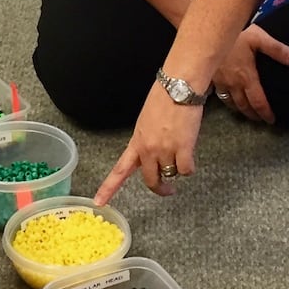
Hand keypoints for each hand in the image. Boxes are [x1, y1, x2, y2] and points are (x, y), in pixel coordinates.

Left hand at [94, 84, 203, 202]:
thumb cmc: (164, 98)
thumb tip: (154, 153)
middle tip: (168, 189)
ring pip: (171, 173)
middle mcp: (148, 149)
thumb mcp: (146, 122)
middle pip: (151, 180)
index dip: (108, 188)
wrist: (178, 86)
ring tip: (181, 148)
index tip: (99, 202)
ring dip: (177, 167)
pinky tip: (190, 154)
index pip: (119, 170)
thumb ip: (146, 140)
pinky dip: (189, 166)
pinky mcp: (182, 148)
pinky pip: (186, 170)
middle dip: (160, 187)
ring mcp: (165, 149)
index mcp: (136, 142)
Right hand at [211, 24, 288, 123]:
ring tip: (246, 112)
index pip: (257, 102)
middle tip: (260, 119)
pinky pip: (219, 94)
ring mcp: (219, 81)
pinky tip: (229, 97)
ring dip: (239, 109)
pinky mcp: (210, 76)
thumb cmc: (236, 33)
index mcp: (246, 77)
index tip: (271, 120)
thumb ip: (277, 50)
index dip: (265, 113)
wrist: (209, 31)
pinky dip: (226, 100)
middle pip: (243, 106)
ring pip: (230, 103)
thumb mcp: (259, 38)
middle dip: (253, 115)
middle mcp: (232, 84)